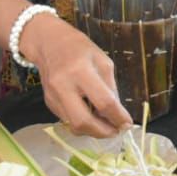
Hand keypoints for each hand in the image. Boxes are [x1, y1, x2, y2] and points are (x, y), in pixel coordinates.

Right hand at [23, 12, 132, 137]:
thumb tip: (117, 113)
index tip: (128, 124)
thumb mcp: (103, 62)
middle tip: (116, 131)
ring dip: (92, 130)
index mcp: (81, 71)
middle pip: (83, 122)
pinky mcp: (49, 103)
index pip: (103, 102)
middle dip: (102, 132)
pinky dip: (82, 123)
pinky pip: (67, 120)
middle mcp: (64, 87)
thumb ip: (110, 87)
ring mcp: (53, 97)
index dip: (118, 117)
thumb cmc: (80, 49)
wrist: (49, 43)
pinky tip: (92, 116)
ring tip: (106, 125)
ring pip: (73, 125)